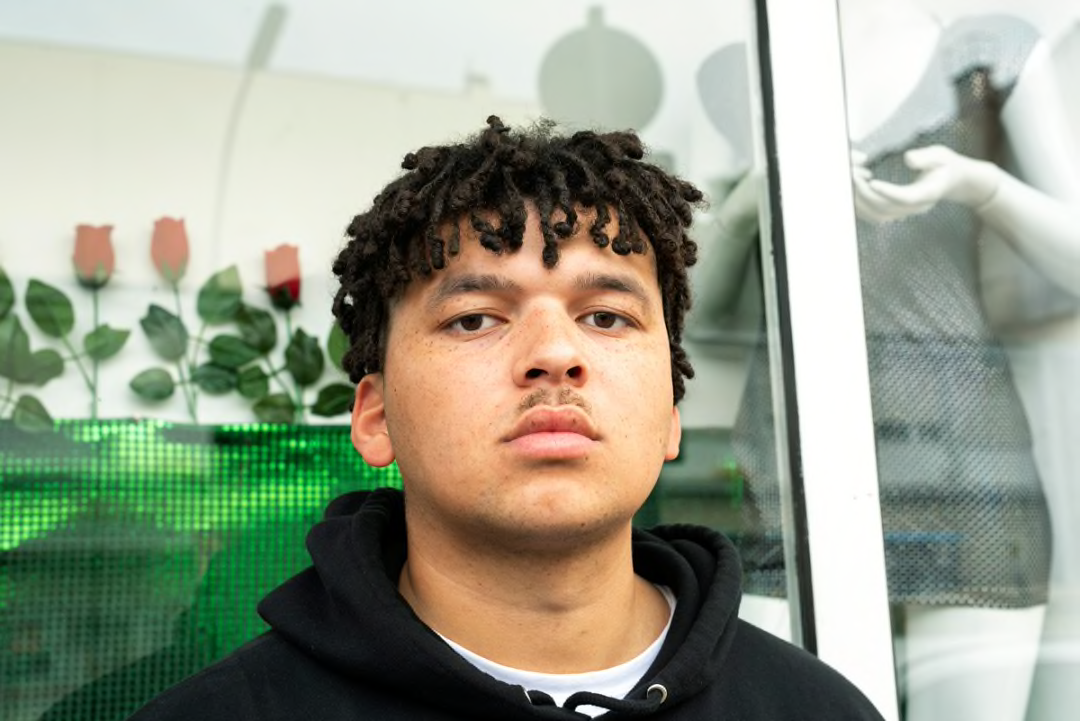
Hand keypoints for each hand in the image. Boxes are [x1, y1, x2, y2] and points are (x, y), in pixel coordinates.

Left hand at [850, 145, 1001, 222]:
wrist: (953, 182)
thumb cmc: (946, 166)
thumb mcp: (942, 155)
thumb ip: (926, 157)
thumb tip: (908, 159)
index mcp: (927, 194)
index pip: (906, 198)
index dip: (888, 192)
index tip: (872, 182)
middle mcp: (914, 208)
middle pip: (884, 208)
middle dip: (865, 193)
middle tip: (852, 174)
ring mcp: (904, 213)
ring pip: (876, 215)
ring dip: (859, 199)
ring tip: (852, 178)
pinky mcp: (895, 212)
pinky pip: (873, 214)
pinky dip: (861, 203)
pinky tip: (857, 185)